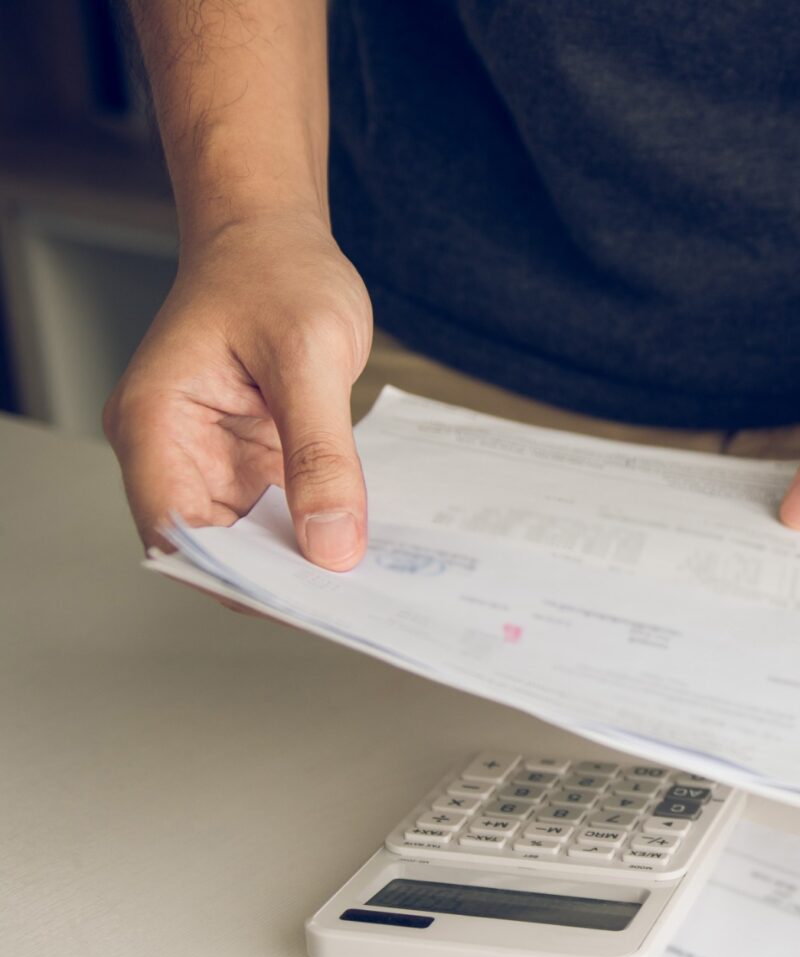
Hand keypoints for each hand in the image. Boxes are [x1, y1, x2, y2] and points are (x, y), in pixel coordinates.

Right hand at [104, 212, 372, 570]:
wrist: (275, 236)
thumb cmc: (275, 271)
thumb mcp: (308, 357)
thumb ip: (320, 454)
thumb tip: (332, 543)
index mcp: (153, 423)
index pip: (177, 535)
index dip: (237, 579)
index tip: (304, 601)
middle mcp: (171, 451)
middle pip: (214, 549)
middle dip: (279, 578)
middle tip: (353, 601)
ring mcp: (210, 459)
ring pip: (252, 539)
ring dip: (303, 558)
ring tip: (369, 579)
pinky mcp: (250, 459)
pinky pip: (280, 512)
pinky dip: (318, 527)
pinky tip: (365, 538)